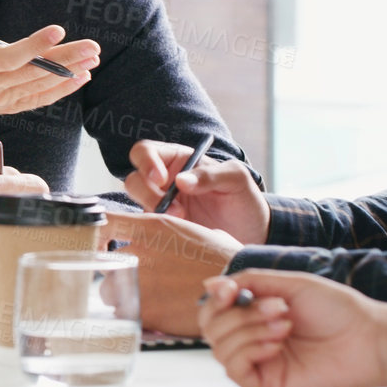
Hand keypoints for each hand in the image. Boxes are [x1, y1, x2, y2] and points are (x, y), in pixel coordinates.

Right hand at [0, 0, 99, 144]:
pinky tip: (80, 76)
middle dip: (65, 59)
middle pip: (31, 73)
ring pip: (39, 87)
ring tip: (92, 58)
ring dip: (68, 73)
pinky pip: (38, 100)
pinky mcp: (6, 107)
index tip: (58, 29)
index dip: (34, 46)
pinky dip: (60, 89)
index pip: (7, 57)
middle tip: (92, 46)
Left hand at [105, 211, 243, 334]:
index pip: (104, 222)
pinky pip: (123, 313)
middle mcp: (138, 251)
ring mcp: (138, 281)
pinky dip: (135, 316)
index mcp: (151, 226)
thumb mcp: (193, 232)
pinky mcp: (143, 309)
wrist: (241, 290)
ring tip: (149, 301)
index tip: (92, 244)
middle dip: (118, 273)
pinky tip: (154, 315)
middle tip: (138, 281)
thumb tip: (154, 240)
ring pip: (110, 291)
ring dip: (124, 296)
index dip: (94, 234)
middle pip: (106, 263)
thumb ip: (165, 234)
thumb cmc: (224, 261)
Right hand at [123, 140, 268, 243]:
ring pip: (136, 204)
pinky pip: (144, 227)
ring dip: (152, 212)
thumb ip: (211, 174)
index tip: (161, 179)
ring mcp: (161, 206)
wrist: (252, 235)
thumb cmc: (243, 200)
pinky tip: (173, 234)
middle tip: (176, 210)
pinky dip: (152, 230)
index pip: (146, 152)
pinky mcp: (161, 229)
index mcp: (178, 160)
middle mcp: (163, 182)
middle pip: (134, 179)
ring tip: (181, 222)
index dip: (146, 162)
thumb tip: (181, 180)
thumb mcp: (236, 179)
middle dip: (147, 193)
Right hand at [198, 270, 386, 386]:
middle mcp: (251, 338)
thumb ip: (250, 281)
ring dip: (248, 330)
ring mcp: (258, 362)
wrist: (368, 338)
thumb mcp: (289, 284)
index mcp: (254, 313)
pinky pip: (234, 370)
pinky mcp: (266, 384)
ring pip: (219, 347)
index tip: (231, 290)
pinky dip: (249, 350)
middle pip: (209, 328)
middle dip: (237, 314)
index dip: (215, 298)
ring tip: (285, 324)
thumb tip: (209, 283)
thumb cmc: (336, 309)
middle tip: (277, 306)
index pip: (213, 309)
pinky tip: (276, 344)